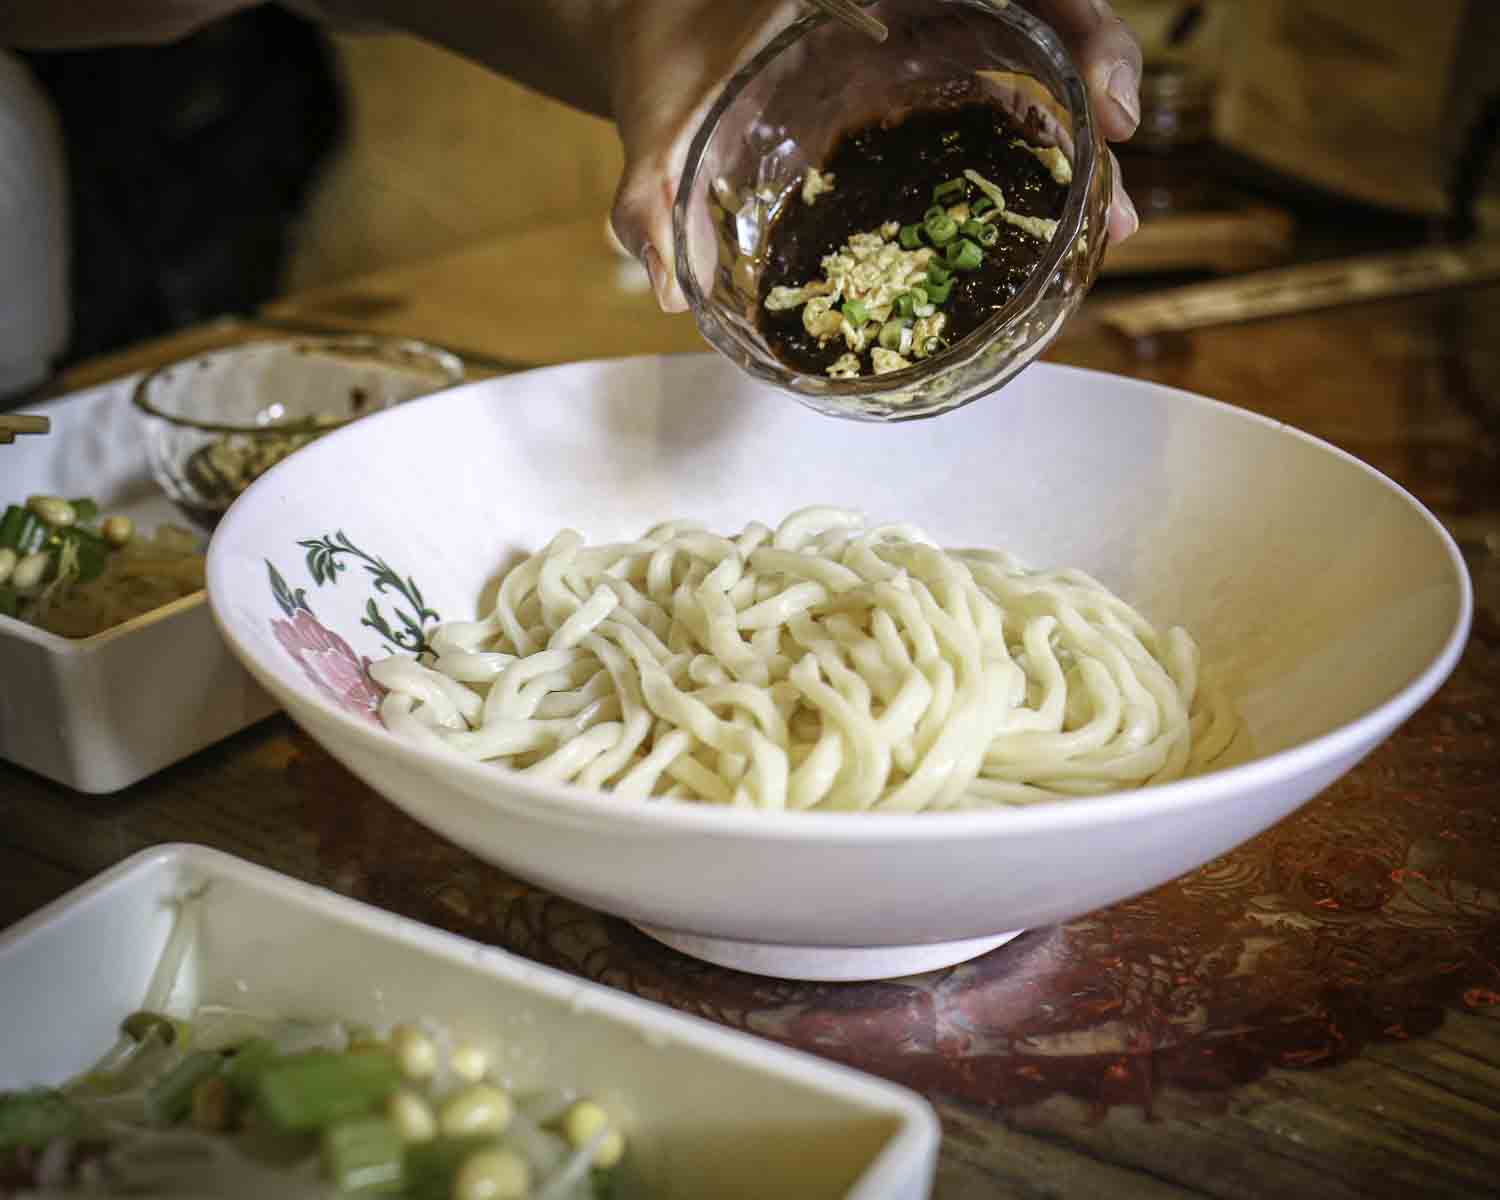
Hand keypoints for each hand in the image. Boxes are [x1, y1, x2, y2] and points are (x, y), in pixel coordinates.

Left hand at [610, 0, 1142, 313]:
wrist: (653, 50)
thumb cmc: (660, 68)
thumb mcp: (656, 121)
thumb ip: (650, 188)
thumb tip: (663, 278)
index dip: (1074, 23)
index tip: (1101, 93)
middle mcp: (912, 4)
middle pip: (1040, 24)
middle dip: (1096, 86)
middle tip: (1115, 183)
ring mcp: (923, 44)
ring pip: (1032, 70)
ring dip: (1078, 142)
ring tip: (1104, 226)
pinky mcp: (919, 88)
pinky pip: (995, 110)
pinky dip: (1033, 162)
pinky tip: (1053, 224)